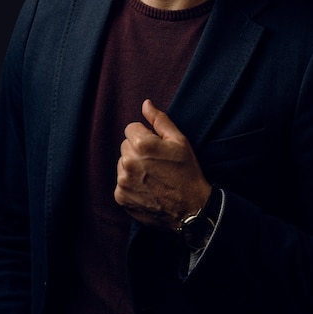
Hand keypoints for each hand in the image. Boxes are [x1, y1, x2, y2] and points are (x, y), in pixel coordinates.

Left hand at [114, 99, 210, 231]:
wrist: (191, 209)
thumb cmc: (187, 172)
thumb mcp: (179, 141)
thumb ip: (159, 119)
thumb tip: (145, 104)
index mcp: (142, 144)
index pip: (131, 128)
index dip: (146, 136)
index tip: (157, 148)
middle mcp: (128, 162)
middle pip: (125, 146)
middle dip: (138, 151)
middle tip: (157, 163)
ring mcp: (123, 181)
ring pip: (122, 164)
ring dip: (133, 167)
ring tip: (153, 176)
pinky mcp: (121, 197)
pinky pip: (121, 182)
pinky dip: (131, 184)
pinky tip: (148, 188)